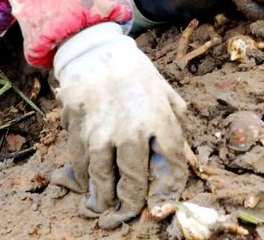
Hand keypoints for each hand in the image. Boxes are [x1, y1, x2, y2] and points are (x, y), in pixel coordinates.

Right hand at [52, 24, 187, 226]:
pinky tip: (88, 184)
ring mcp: (101, 131)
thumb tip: (185, 156)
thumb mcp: (164, 91)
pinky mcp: (77, 129)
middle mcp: (131, 129)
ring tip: (106, 206)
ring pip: (102, 179)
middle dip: (130, 202)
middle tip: (127, 212)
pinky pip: (81, 164)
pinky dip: (85, 179)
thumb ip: (177, 122)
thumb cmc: (134, 73)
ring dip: (104, 198)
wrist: (95, 50)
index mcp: (159, 119)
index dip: (167, 189)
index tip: (160, 201)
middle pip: (132, 181)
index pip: (170, 166)